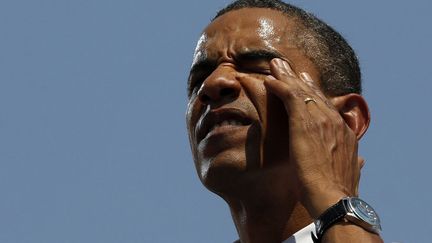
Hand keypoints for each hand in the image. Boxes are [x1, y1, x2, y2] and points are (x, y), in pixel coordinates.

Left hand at [263, 58, 365, 217]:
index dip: (315, 93)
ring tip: (274, 65)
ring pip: (301, 90)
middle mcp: (334, 120)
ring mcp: (320, 119)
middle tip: (287, 66)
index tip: (306, 83)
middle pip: (314, 93)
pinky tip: (268, 80)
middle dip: (299, 78)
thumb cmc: (337, 190)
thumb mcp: (350, 173)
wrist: (332, 197)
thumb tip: (361, 161)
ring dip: (286, 76)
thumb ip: (354, 163)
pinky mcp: (304, 121)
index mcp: (344, 131)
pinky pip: (290, 96)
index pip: (327, 106)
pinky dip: (279, 86)